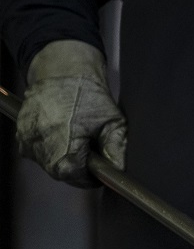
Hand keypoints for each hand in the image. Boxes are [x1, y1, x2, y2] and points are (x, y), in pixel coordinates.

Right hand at [17, 40, 126, 186]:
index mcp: (64, 150)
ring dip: (64, 155)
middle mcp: (41, 147)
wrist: (61, 69)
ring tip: (75, 135)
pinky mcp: (21, 131)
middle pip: (62, 172)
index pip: (78, 179)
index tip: (99, 167)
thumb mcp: (112, 121)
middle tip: (89, 146)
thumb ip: (116, 148)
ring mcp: (28, 139)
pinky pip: (37, 150)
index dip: (91, 175)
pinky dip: (50, 146)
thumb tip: (118, 169)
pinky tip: (61, 131)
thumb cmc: (87, 93)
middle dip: (78, 165)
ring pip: (49, 162)